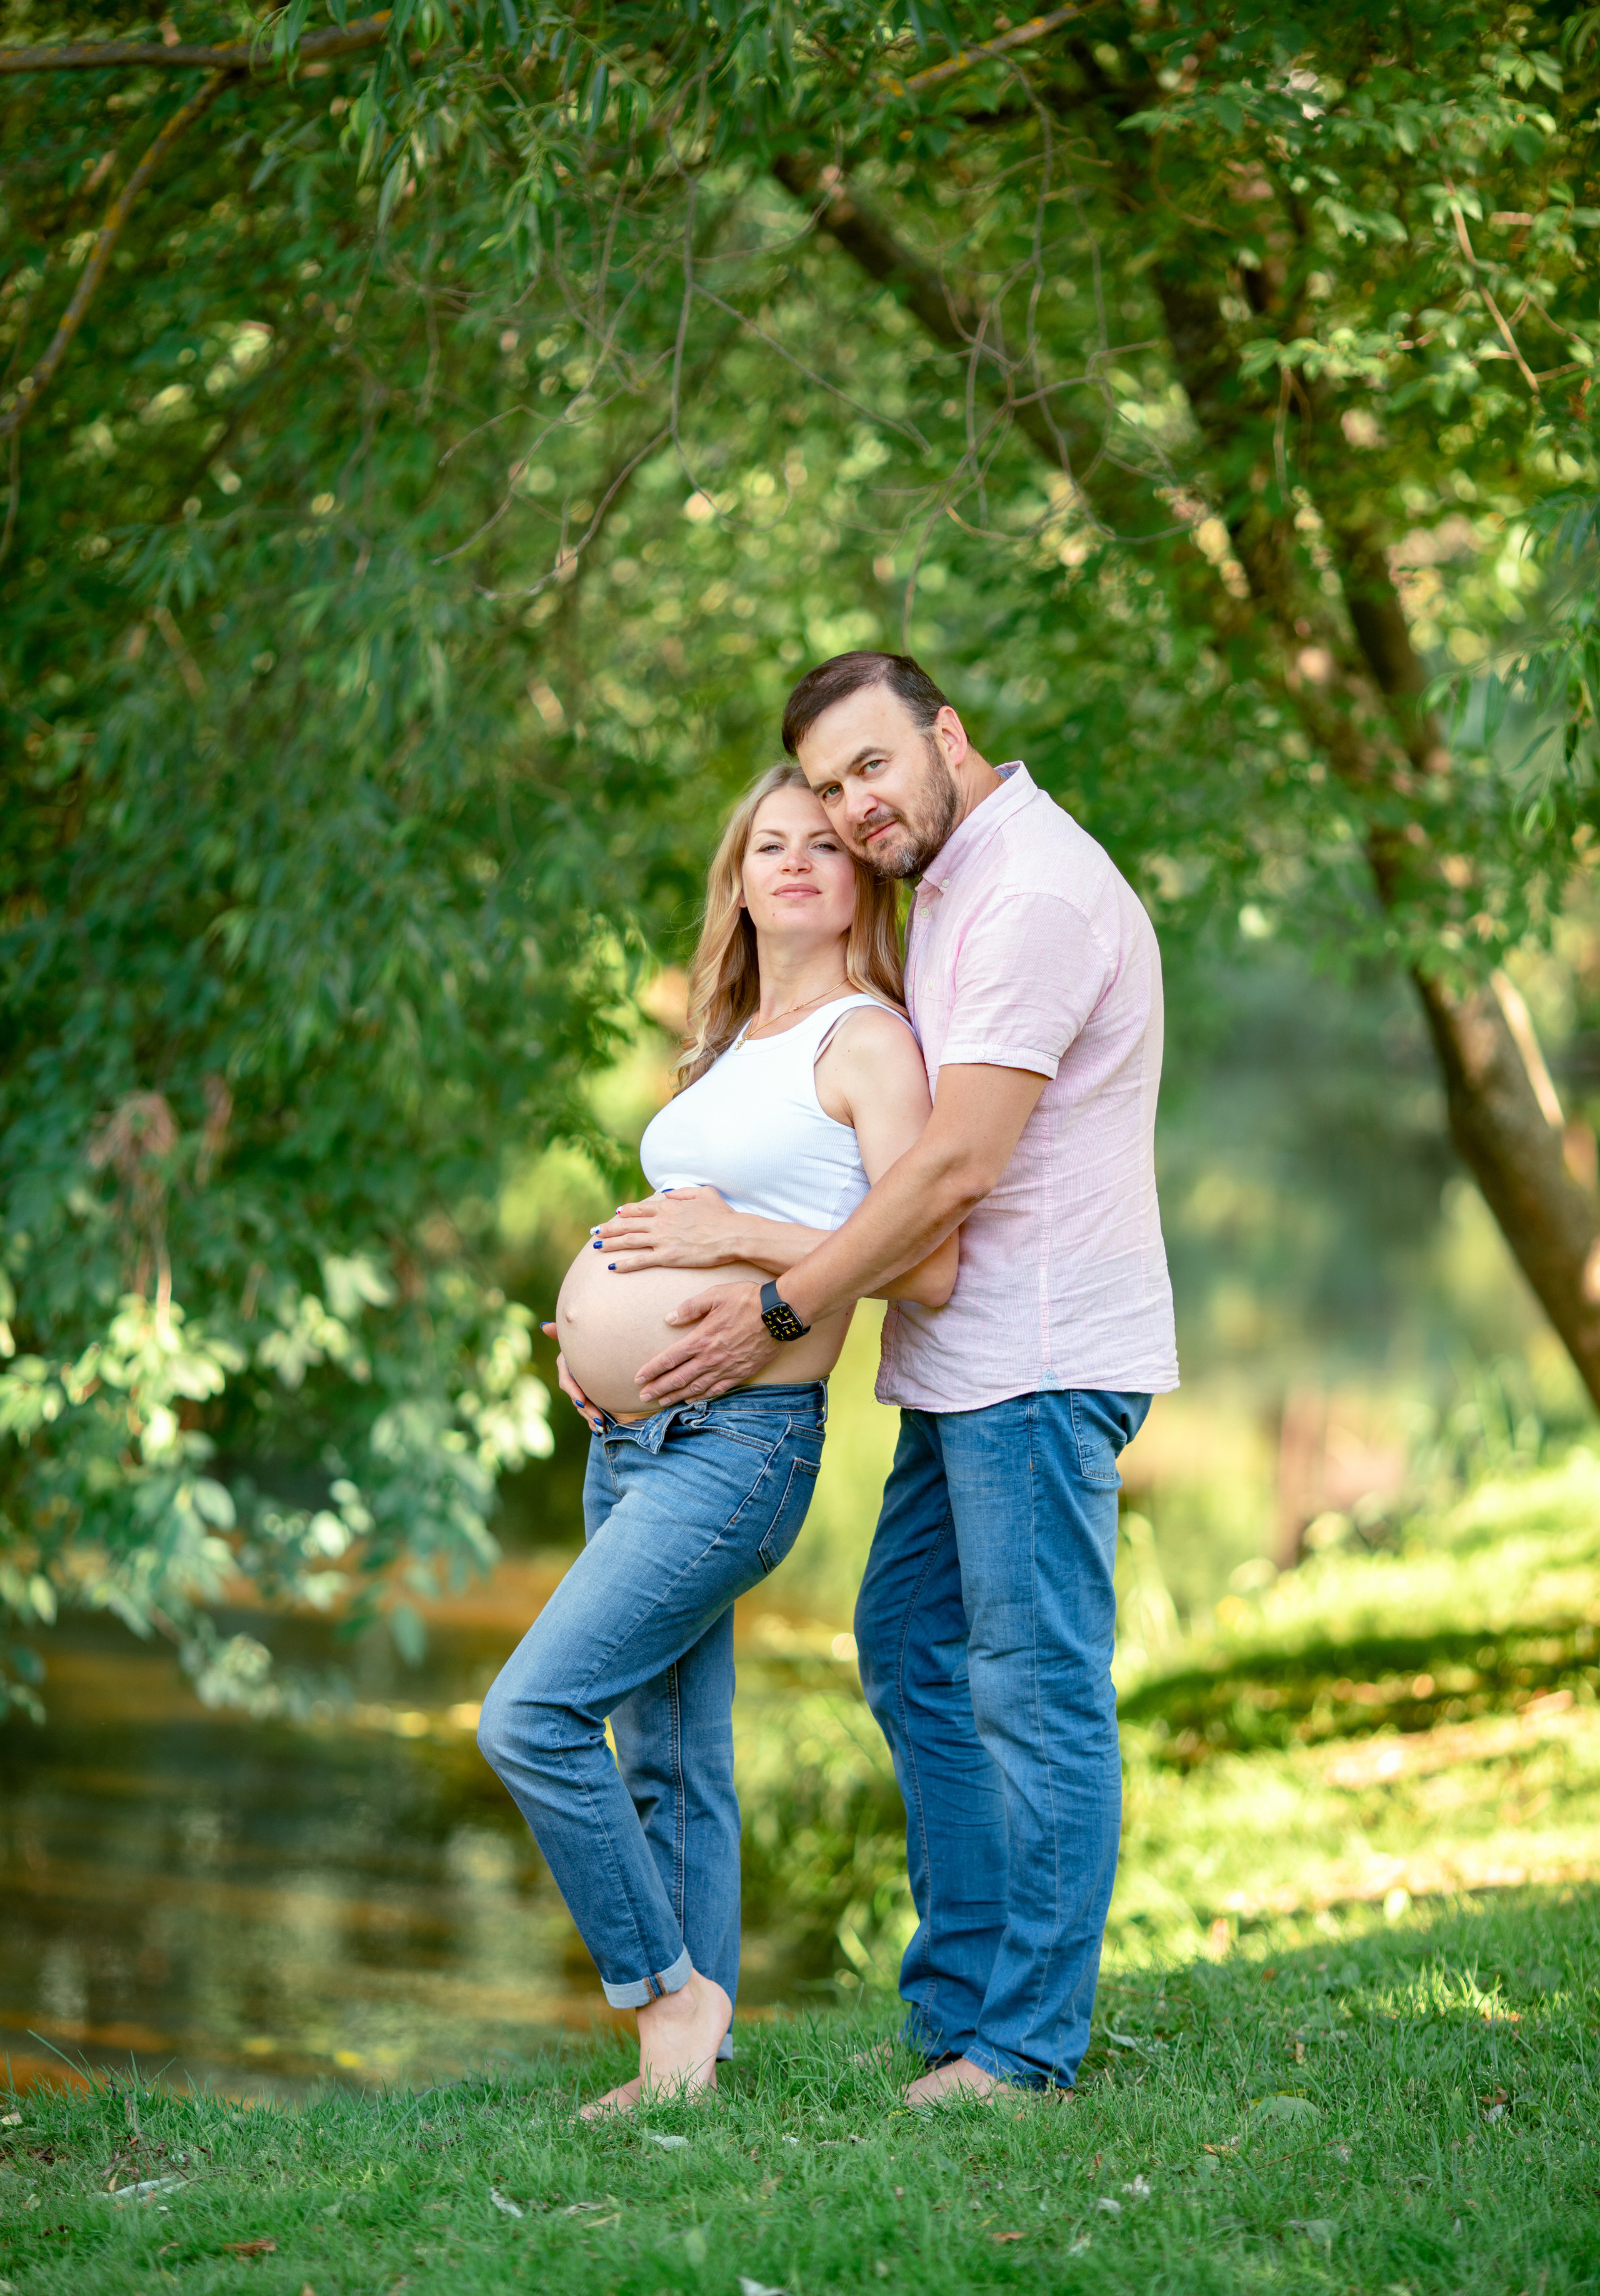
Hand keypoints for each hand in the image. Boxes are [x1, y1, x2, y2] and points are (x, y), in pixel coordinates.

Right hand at [540, 1323, 603, 1433]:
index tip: (583, 1400)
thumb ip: (561, 1333)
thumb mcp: (580, 1338)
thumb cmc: (590, 1340)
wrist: (606, 1351)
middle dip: (587, 1410)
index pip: (567, 1381)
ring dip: (590, 1418)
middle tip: (600, 1418)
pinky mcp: (589, 1399)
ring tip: (602, 1426)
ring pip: (583, 1408)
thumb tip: (545, 1326)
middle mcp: (572, 1379)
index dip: (574, 1391)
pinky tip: (599, 1429)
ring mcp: (580, 1390)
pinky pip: (588, 1413)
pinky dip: (593, 1422)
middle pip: (576, 1398)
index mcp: (567, 1366)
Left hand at [592, 1186, 743, 1271]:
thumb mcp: (704, 1193)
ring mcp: (662, 1239)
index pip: (640, 1208)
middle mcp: (661, 1221)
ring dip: (610, 1244)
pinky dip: (624, 1263)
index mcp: (668, 1206)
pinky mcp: (667, 1256)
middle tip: (594, 1232)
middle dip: (609, 1228)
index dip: (625, 1212)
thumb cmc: (722, 1214)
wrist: (732, 1234)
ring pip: (629, 1241)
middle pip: (628, 1224)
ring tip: (596, 1247)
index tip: (615, 1214)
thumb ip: (682, 1192)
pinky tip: (612, 1267)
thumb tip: (667, 1193)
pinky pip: (640, 1260)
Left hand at [633, 1280, 779, 1404]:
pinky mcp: (741, 1373)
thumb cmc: (746, 1300)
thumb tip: (669, 1318)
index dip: (652, 1370)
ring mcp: (726, 1368)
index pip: (669, 1359)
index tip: (638, 1378)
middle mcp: (710, 1358)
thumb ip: (690, 1307)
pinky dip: (702, 1397)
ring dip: (676, 1396)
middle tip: (643, 1397)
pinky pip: (717, 1390)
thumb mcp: (715, 1295)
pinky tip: (692, 1400)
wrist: (778, 1313)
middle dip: (658, 1388)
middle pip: (678, 1378)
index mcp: (701, 1339)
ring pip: (695, 1388)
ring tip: (662, 1402)